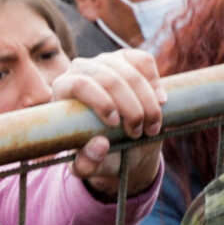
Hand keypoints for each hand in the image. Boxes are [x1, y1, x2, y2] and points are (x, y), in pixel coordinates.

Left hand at [51, 50, 164, 200]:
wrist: (121, 142)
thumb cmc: (98, 153)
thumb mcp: (89, 166)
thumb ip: (87, 163)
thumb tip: (99, 144)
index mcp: (63, 90)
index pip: (79, 84)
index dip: (101, 102)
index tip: (116, 124)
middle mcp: (80, 69)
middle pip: (108, 78)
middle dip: (130, 107)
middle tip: (138, 132)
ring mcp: (104, 60)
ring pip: (129, 71)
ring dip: (146, 101)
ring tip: (152, 126)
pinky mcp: (126, 58)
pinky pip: (144, 61)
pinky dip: (155, 83)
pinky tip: (160, 102)